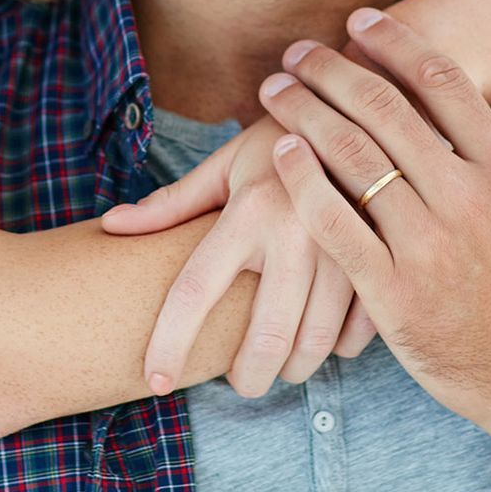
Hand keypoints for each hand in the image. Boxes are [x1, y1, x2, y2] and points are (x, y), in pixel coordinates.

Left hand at [100, 115, 375, 395]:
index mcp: (247, 210)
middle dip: (246, 378)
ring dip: (292, 369)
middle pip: (263, 339)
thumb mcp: (224, 166)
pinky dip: (337, 349)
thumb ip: (171, 203)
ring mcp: (342, 249)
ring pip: (313, 344)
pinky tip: (324, 341)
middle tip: (239, 383)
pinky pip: (357, 331)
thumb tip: (111, 226)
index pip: (194, 292)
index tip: (154, 381)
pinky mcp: (379, 258)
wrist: (361, 108)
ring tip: (280, 366)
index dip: (168, 343)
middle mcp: (294, 232)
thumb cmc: (278, 142)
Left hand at [260, 9, 490, 449]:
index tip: (361, 20)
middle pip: (385, 111)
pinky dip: (301, 183)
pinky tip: (278, 155)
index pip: (443, 84)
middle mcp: (467, 200)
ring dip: (306, 113)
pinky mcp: (395, 295)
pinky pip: (334, 227)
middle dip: (333, 69)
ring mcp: (428, 247)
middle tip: (298, 49)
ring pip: (352, 159)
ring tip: (276, 89)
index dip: (395, 43)